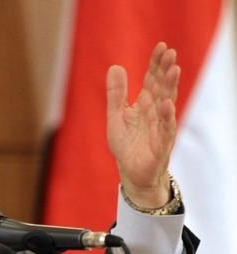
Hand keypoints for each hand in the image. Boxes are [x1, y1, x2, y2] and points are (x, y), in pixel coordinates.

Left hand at [106, 42, 180, 208]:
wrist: (131, 172)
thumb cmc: (127, 144)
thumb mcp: (116, 116)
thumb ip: (116, 94)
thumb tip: (115, 66)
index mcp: (145, 104)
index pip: (152, 80)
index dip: (156, 64)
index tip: (161, 46)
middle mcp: (155, 112)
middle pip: (162, 88)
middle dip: (166, 70)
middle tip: (171, 52)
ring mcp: (160, 127)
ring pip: (167, 104)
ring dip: (170, 88)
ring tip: (174, 70)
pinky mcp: (160, 144)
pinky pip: (165, 129)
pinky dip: (166, 117)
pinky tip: (166, 104)